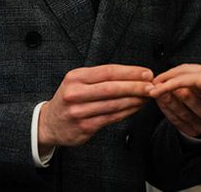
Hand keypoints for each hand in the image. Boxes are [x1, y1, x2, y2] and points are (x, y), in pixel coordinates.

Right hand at [38, 64, 152, 152]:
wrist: (49, 123)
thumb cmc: (71, 97)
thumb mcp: (80, 80)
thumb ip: (102, 77)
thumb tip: (135, 74)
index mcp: (76, 77)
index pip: (108, 72)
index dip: (130, 72)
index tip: (147, 73)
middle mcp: (75, 94)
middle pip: (112, 88)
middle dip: (135, 86)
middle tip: (151, 86)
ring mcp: (79, 112)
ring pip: (114, 104)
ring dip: (134, 100)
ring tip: (147, 96)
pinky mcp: (84, 127)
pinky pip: (111, 118)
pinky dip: (127, 112)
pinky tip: (136, 107)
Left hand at [149, 62, 200, 141]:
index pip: (198, 77)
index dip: (184, 81)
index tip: (173, 88)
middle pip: (185, 71)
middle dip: (170, 76)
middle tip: (155, 82)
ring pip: (180, 73)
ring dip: (165, 79)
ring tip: (151, 85)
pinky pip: (181, 81)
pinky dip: (167, 84)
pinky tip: (158, 89)